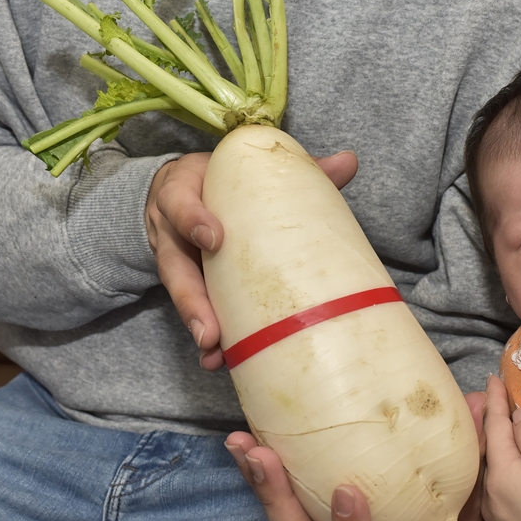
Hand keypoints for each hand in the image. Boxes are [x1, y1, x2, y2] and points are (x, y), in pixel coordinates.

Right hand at [147, 150, 359, 369]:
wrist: (182, 190)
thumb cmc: (223, 183)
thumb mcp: (245, 171)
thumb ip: (293, 168)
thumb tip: (348, 161)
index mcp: (184, 193)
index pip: (180, 202)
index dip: (193, 219)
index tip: (214, 237)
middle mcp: (172, 231)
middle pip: (174, 267)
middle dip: (192, 300)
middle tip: (210, 328)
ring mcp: (175, 261)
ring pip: (181, 295)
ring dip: (197, 325)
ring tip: (215, 352)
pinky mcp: (186, 285)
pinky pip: (193, 312)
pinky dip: (205, 338)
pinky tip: (218, 360)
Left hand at [226, 389, 485, 520]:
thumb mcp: (476, 502)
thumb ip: (476, 458)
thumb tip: (477, 401)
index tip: (347, 492)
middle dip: (279, 502)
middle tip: (262, 456)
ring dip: (261, 487)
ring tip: (243, 444)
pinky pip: (288, 509)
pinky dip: (266, 479)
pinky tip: (249, 443)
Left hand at [479, 376, 520, 520]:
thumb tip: (516, 418)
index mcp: (500, 477)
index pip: (494, 429)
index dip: (495, 401)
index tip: (492, 378)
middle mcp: (492, 502)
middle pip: (490, 454)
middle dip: (492, 426)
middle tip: (494, 399)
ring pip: (497, 477)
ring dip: (500, 453)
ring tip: (505, 432)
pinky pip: (506, 498)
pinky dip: (509, 477)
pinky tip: (518, 475)